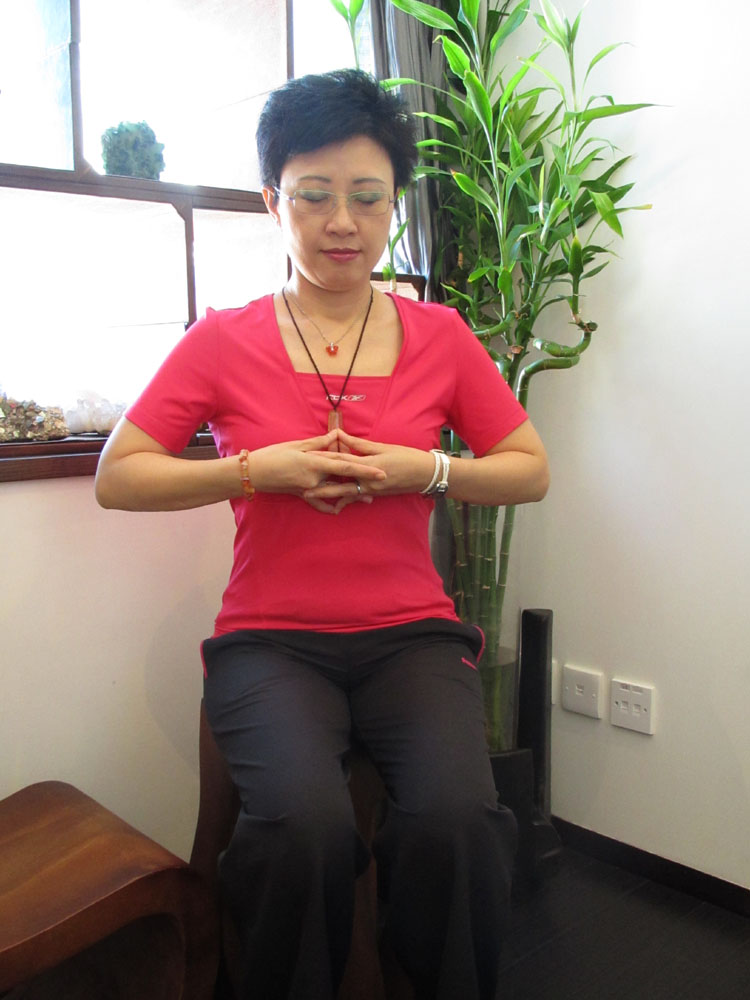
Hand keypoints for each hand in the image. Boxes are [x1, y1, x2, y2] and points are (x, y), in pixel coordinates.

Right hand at [248, 430, 386, 513]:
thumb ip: (318, 443)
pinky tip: (339, 510)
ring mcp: (308, 489)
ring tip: (368, 498)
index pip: (344, 465)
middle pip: (343, 479)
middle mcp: (313, 478)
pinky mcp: (301, 495)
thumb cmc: (272, 455)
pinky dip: (328, 506)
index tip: (381, 472)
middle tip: (383, 483)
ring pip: (334, 491)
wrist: (253, 473)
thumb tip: (336, 435)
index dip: (364, 468)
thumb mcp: (295, 445)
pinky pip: (318, 503)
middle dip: (363, 481)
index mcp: (313, 462)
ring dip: (351, 495)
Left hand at [300, 429, 434, 506]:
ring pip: (346, 494)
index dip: (324, 461)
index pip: (342, 461)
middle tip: (302, 490)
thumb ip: (360, 445)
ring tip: (313, 498)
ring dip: (329, 496)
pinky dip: (345, 501)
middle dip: (321, 488)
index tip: (308, 461)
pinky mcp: (375, 495)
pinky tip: (334, 505)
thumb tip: (340, 435)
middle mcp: (368, 481)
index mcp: (368, 465)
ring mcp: (371, 490)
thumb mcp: (383, 448)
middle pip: (339, 484)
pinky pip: (356, 498)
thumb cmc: (406, 457)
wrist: (424, 475)